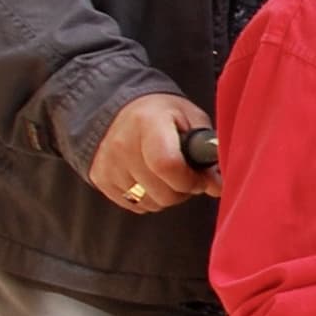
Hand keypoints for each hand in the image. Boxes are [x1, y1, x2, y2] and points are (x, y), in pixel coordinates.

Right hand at [87, 91, 217, 213]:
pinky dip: (148, 198)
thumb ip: (208, 151)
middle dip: (183, 190)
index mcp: (148, 123)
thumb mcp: (191, 118)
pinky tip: (149, 177)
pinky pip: (135, 206)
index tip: (201, 175)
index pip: (168, 165)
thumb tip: (217, 187)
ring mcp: (108, 164)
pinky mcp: (99, 179)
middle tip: (186, 173)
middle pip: (162, 193)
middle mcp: (122, 144)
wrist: (118, 109)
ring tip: (166, 173)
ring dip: (166, 195)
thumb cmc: (163, 114)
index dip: (191, 179)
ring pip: (150, 203)